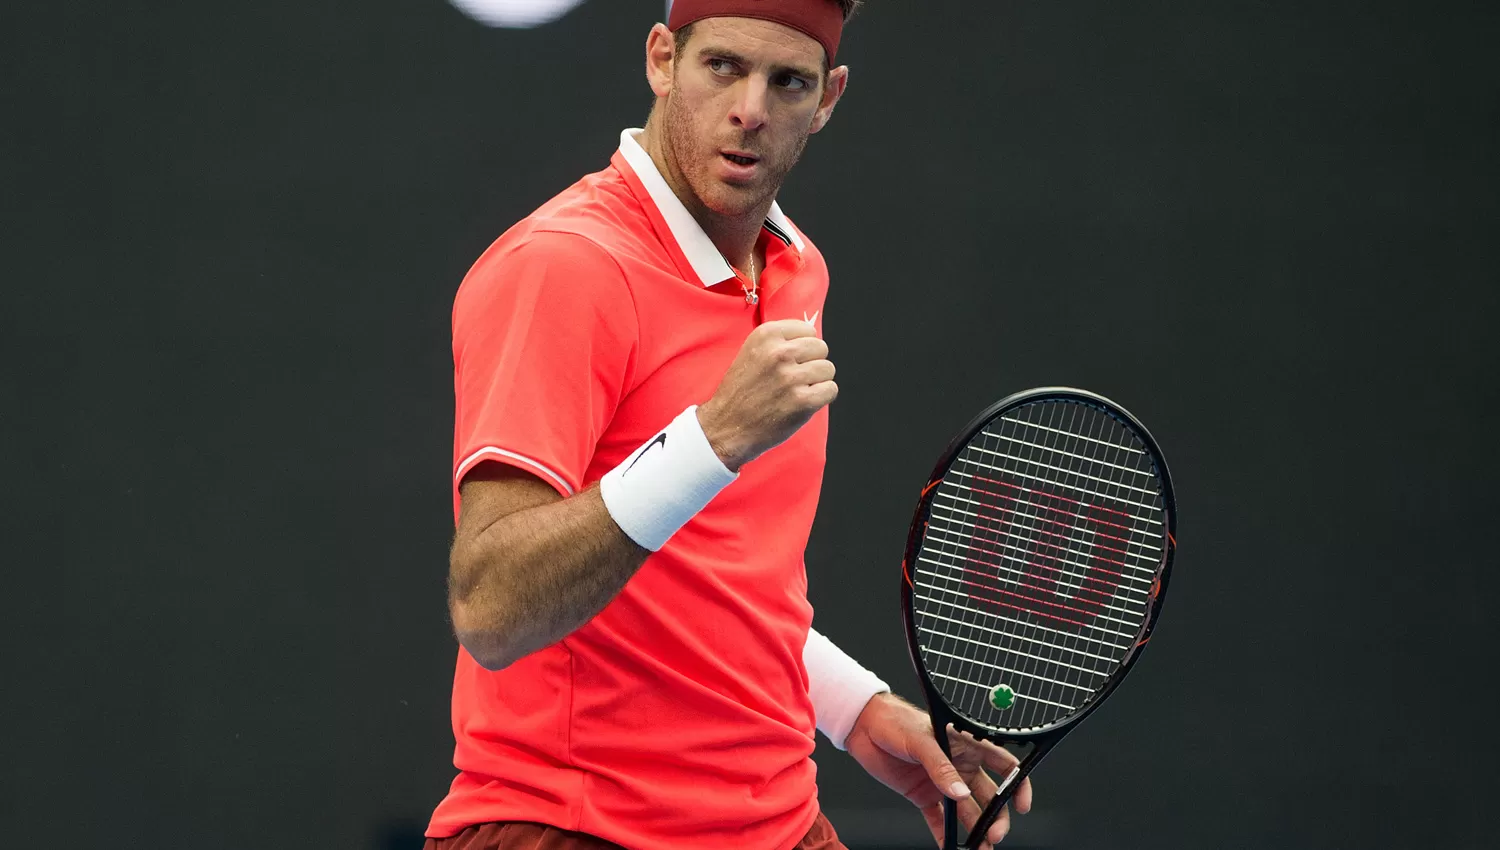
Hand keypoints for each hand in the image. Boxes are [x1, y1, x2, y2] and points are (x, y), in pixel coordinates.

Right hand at [696, 318, 835, 470]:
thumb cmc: (742, 391)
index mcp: (766, 335)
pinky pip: (831, 389)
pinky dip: (822, 397)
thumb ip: (780, 342)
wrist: (727, 426)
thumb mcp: (752, 352)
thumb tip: (812, 338)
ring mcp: (791, 377)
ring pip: (828, 369)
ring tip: (797, 390)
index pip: (808, 330)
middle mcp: (779, 353)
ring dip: (817, 381)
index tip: (791, 361)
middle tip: (795, 378)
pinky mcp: (802, 401)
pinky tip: (804, 402)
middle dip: (813, 362)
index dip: (803, 347)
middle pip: (821, 348)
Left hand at [844, 693, 1033, 848]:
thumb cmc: (895, 721)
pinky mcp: (923, 795)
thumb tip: (960, 793)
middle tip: (994, 835)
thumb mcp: (920, 740)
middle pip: (987, 796)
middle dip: (995, 817)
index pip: (1002, 764)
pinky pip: (940, 820)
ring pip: (966, 811)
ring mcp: (942, 782)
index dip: (1018, 784)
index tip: (1022, 806)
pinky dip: (946, 835)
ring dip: (975, 831)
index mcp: (966, 745)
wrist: (863, 726)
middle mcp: (958, 766)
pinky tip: (951, 847)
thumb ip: (940, 767)